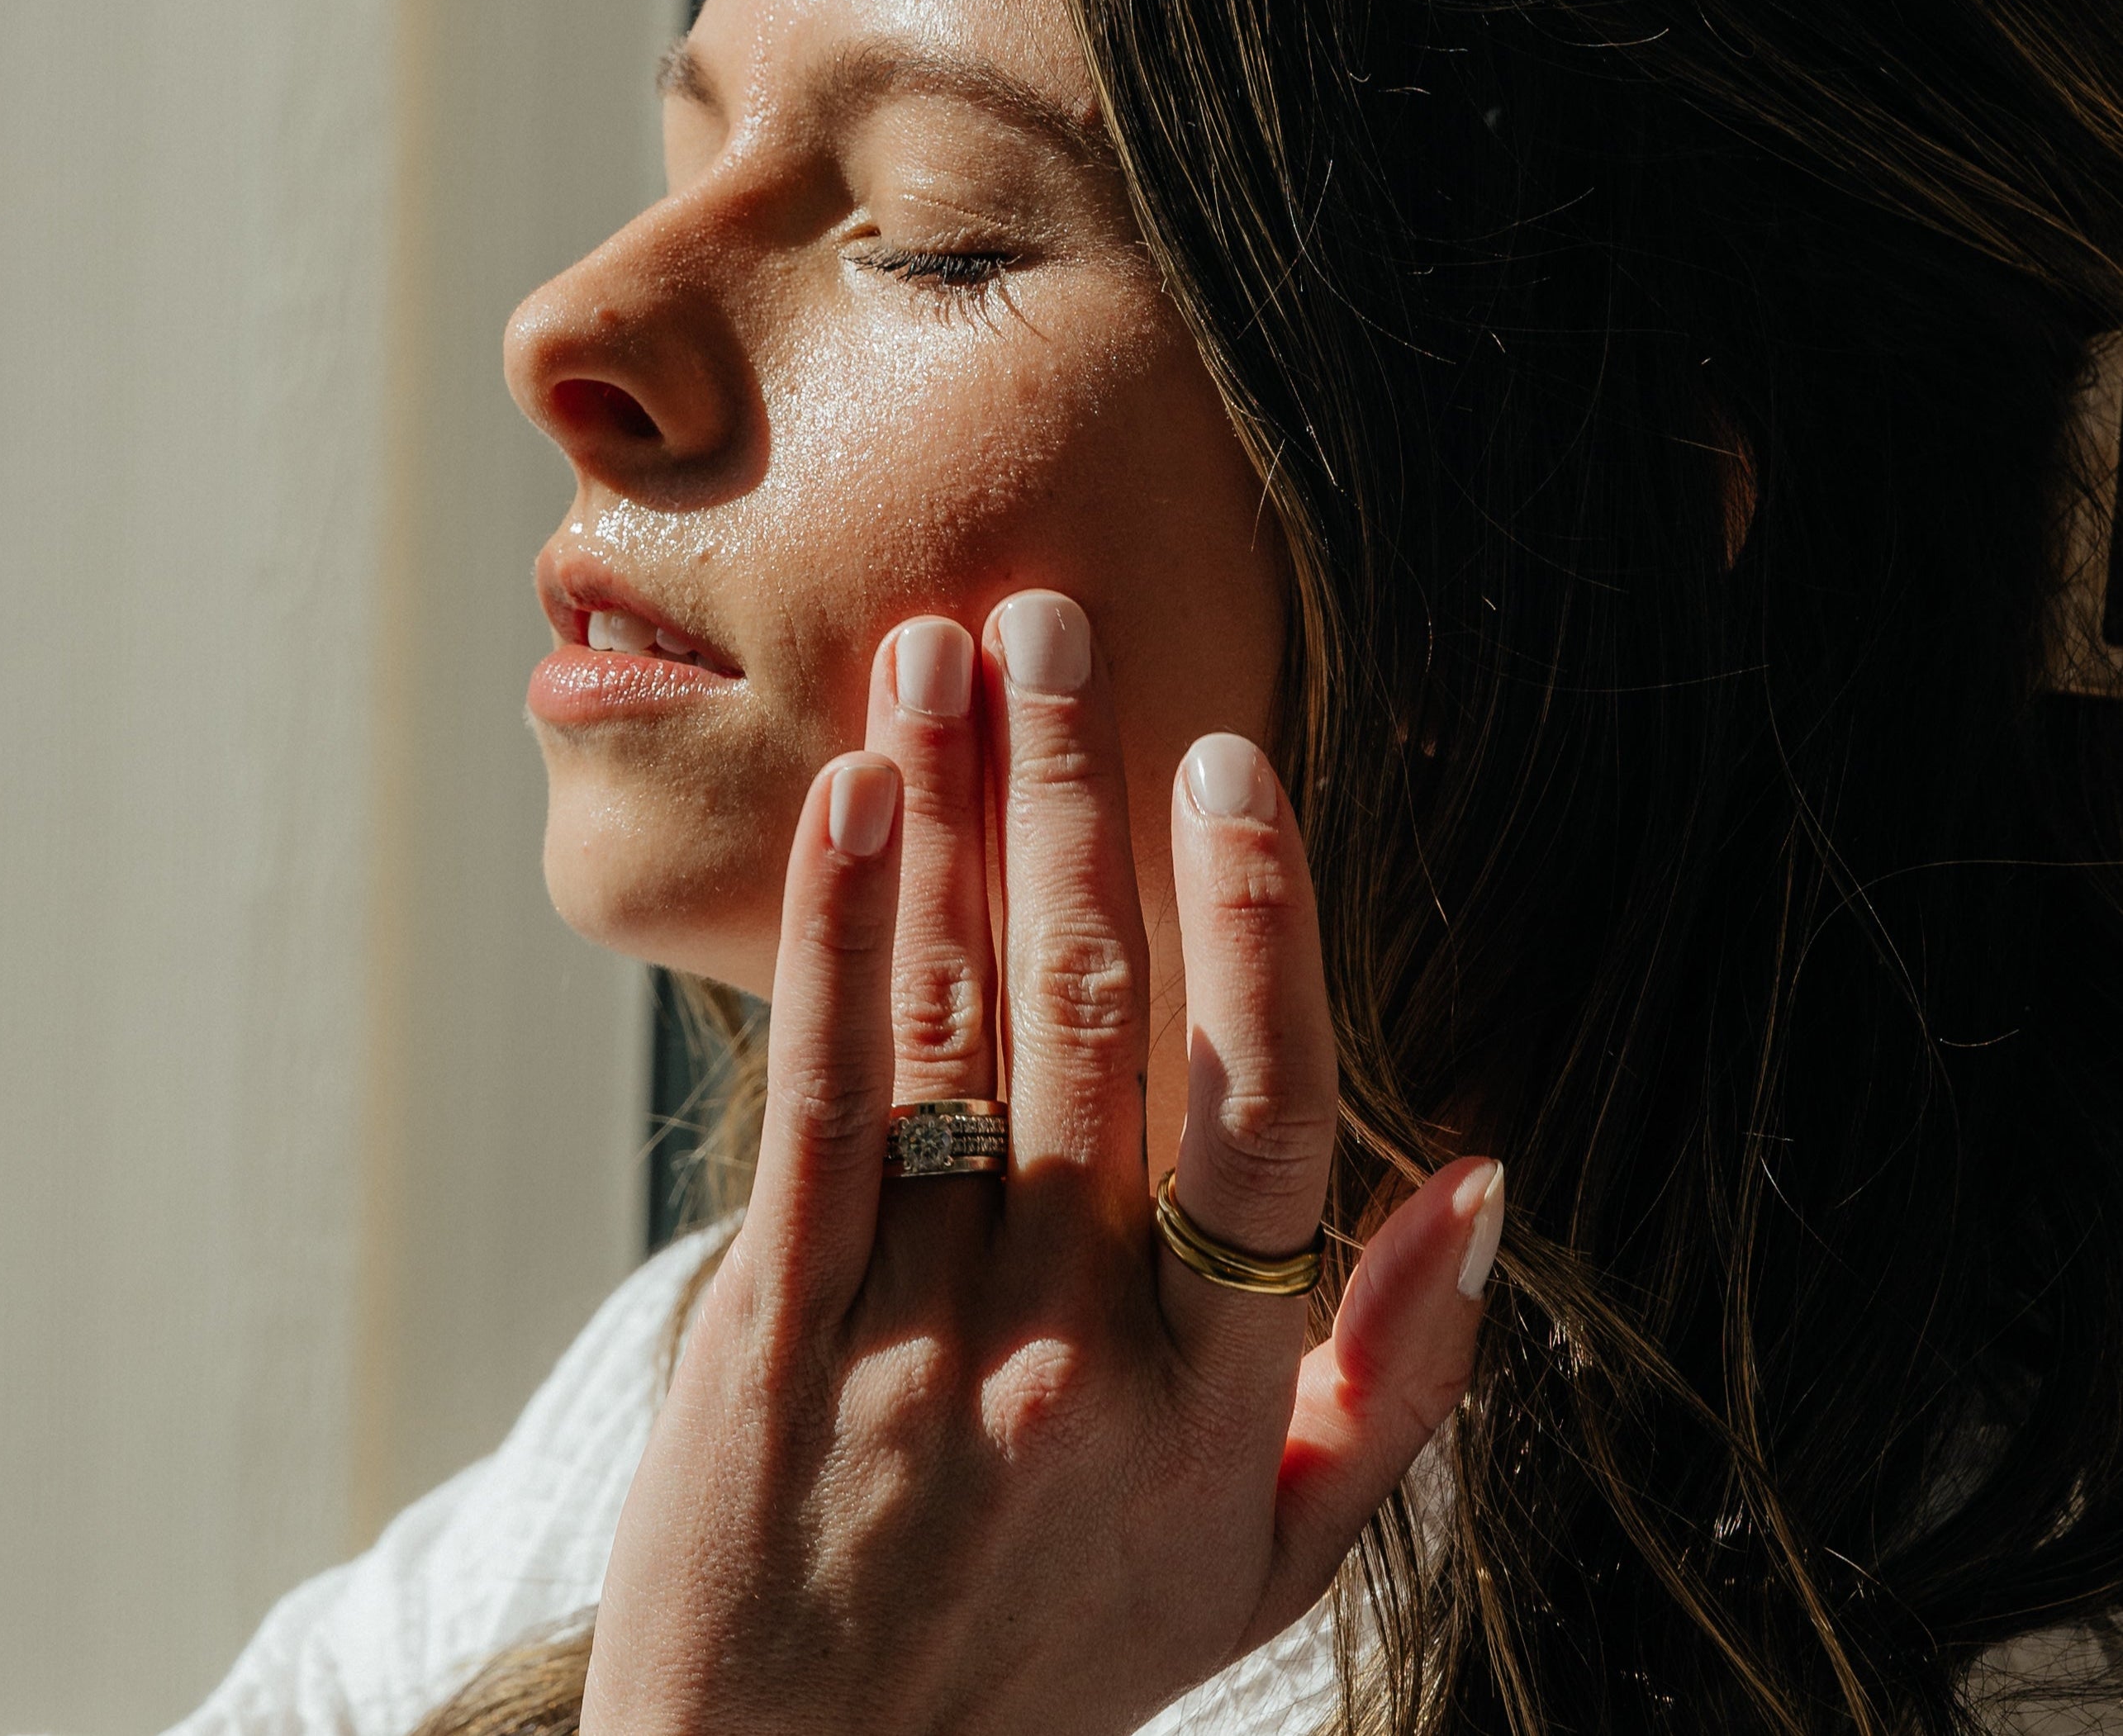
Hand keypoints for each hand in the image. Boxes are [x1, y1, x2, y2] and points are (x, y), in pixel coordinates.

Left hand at [582, 592, 1500, 1735]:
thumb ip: (1398, 1382)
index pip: (1268, 1116)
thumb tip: (1483, 1179)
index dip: (1256, 921)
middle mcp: (1079, 1349)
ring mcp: (918, 1333)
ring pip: (956, 1025)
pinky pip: (825, 1098)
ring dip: (957, 816)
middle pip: (1093, 1018)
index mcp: (1224, 1398)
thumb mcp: (1275, 1566)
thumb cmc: (1059, 1653)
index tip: (1230, 760)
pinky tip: (857, 799)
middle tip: (1056, 624)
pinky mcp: (775, 1326)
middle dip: (1077, 796)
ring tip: (944, 652)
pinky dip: (842, 931)